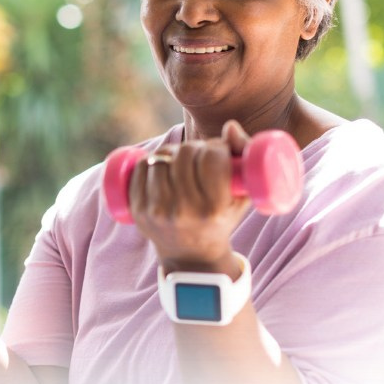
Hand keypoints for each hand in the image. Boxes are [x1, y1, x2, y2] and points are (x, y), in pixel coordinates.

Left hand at [128, 121, 250, 273]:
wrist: (191, 256)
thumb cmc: (222, 218)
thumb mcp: (243, 196)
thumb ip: (245, 156)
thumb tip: (230, 126)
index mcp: (214, 210)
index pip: (212, 158)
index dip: (217, 148)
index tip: (219, 153)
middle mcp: (184, 212)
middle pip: (185, 154)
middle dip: (195, 148)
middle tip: (199, 156)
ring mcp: (158, 212)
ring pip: (161, 158)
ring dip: (173, 152)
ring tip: (181, 161)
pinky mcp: (138, 210)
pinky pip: (141, 168)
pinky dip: (150, 159)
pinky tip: (161, 165)